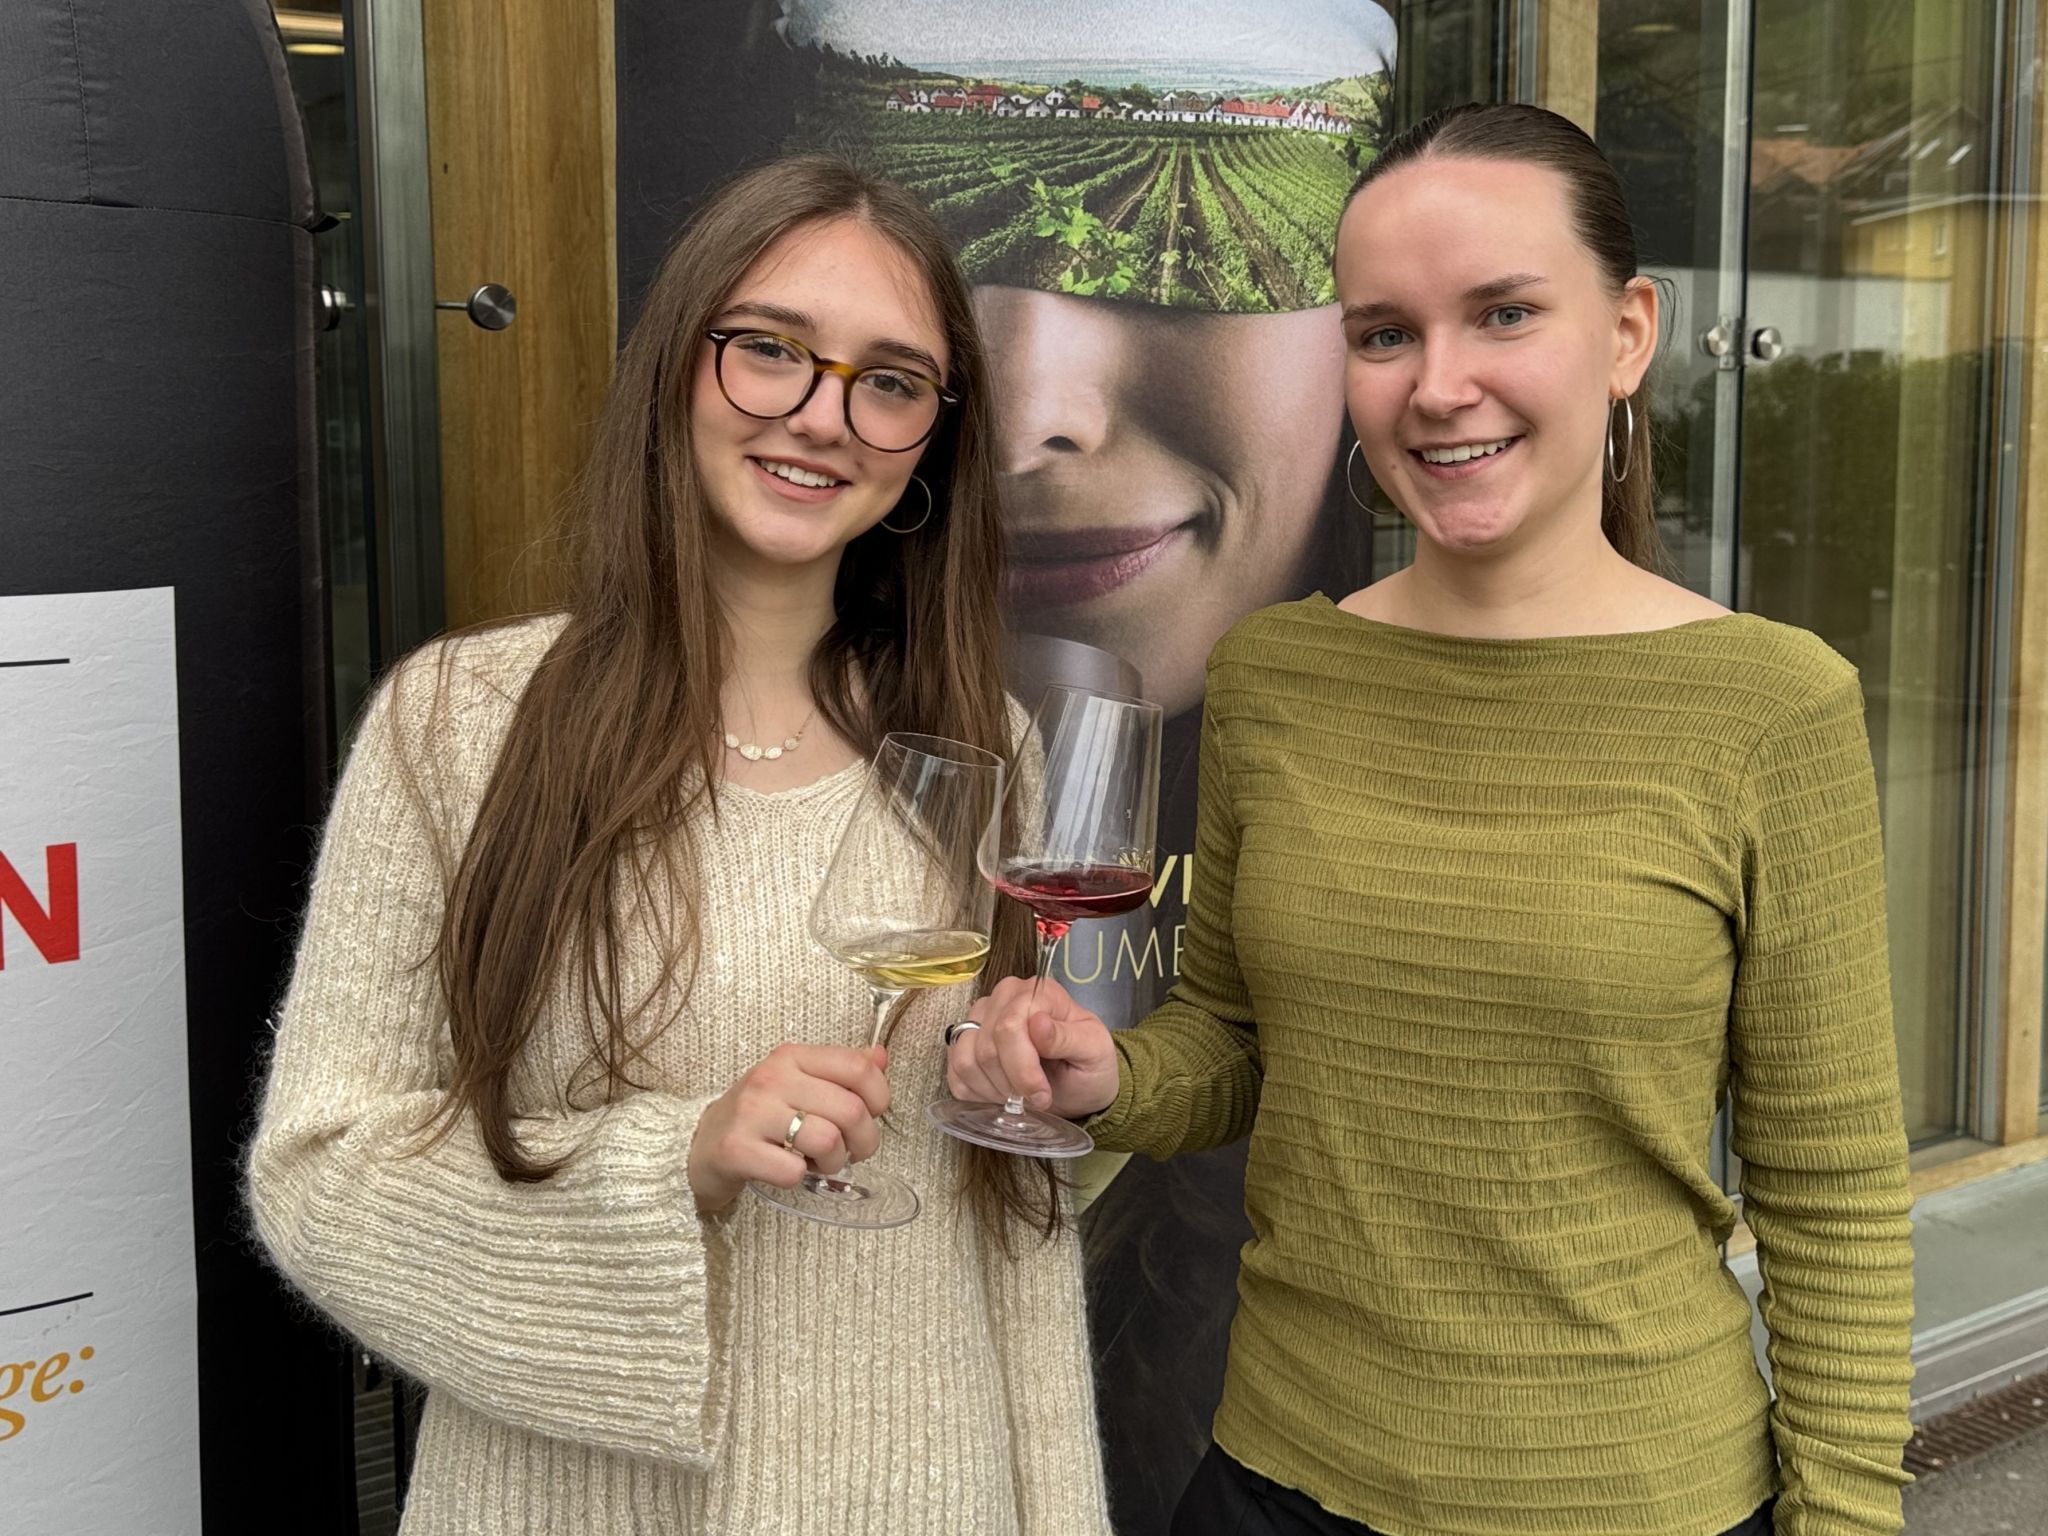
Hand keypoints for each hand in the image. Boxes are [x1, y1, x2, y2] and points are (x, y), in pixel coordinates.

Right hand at [686, 1043, 890, 1213]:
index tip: (870, 1117)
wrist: (697, 1144)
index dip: (879, 1098)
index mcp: (792, 1056)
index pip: (858, 1068)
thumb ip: (841, 1070)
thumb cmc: (758, 1115)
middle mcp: (772, 1077)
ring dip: (833, 1163)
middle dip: (864, 1142)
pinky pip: (793, 1171)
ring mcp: (752, 1113)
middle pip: (850, 1110)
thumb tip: (881, 1057)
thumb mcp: (798, 1082)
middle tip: (850, 1153)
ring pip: (827, 1141)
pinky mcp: (736, 1149)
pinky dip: (800, 1179)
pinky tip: (788, 1170)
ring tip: (819, 1163)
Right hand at [946, 975, 1118, 1119]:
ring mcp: (980, 1018)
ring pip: (966, 1060)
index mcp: (1037, 992)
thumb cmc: (1089, 1065)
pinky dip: (977, 1093)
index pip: (1009, 1028)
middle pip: (986, 1047)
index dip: (1022, 1069)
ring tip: (1019, 1096)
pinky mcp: (965, 1043)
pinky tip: (1001, 1094)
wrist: (1079, 1085)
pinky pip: (955, 1073)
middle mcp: (1003, 997)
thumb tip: (1038, 1023)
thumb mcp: (1094, 1051)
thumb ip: (1067, 1037)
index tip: (1042, 1094)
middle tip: (1035, 1098)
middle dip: (1011, 1083)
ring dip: (993, 1090)